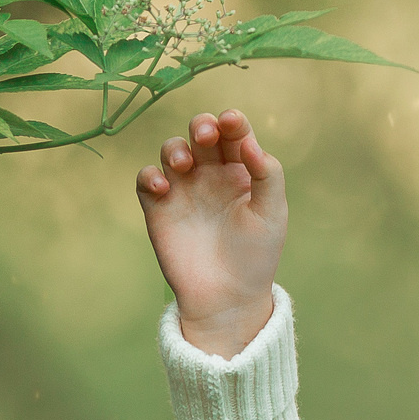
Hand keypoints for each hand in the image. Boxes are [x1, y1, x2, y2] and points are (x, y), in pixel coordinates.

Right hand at [136, 109, 285, 358]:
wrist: (227, 297)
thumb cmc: (255, 256)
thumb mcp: (271, 214)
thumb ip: (268, 174)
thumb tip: (251, 142)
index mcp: (242, 170)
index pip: (235, 133)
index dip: (232, 121)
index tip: (232, 122)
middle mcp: (211, 173)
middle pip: (201, 133)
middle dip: (201, 126)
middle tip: (205, 136)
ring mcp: (184, 188)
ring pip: (172, 150)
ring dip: (175, 148)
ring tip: (184, 165)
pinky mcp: (159, 206)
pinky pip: (147, 178)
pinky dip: (150, 175)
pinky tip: (163, 187)